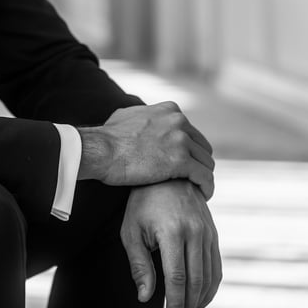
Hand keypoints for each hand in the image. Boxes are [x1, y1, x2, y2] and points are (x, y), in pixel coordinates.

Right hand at [79, 101, 214, 198]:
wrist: (100, 150)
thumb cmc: (107, 137)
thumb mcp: (126, 116)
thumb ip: (140, 115)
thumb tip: (139, 117)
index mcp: (169, 110)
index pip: (192, 132)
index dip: (190, 151)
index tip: (186, 165)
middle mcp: (179, 121)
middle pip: (203, 147)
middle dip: (200, 164)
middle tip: (194, 181)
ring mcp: (181, 140)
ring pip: (206, 163)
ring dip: (204, 178)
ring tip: (199, 191)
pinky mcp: (180, 160)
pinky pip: (204, 176)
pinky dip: (207, 187)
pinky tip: (204, 196)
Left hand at [120, 180, 222, 307]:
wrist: (168, 175)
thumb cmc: (142, 204)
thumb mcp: (132, 231)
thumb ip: (139, 265)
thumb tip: (145, 297)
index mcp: (172, 231)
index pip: (176, 278)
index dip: (175, 303)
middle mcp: (195, 231)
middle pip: (196, 280)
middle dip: (188, 307)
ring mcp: (208, 231)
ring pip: (209, 275)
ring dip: (201, 299)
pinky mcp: (214, 232)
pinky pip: (216, 264)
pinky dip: (211, 285)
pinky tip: (201, 297)